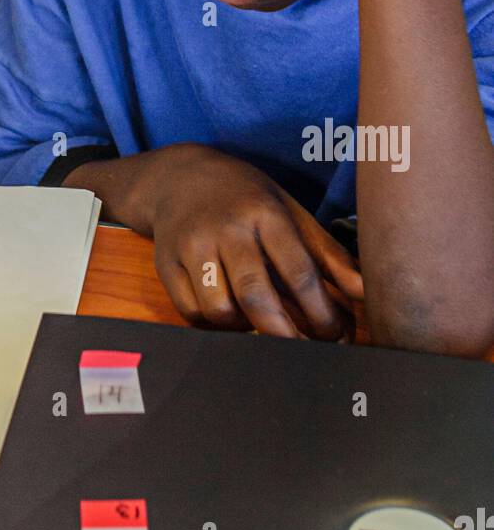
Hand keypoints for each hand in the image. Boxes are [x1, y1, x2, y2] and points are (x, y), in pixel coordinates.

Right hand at [138, 144, 362, 338]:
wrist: (180, 177)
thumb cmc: (247, 199)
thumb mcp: (291, 212)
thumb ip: (328, 254)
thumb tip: (365, 293)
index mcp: (264, 212)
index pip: (298, 270)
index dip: (322, 312)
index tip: (336, 335)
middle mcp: (226, 228)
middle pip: (255, 295)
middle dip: (285, 334)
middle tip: (303, 352)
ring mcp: (191, 246)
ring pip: (218, 310)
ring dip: (245, 329)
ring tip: (261, 324)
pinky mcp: (165, 264)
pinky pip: (191, 313)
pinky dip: (214, 326)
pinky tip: (232, 317)